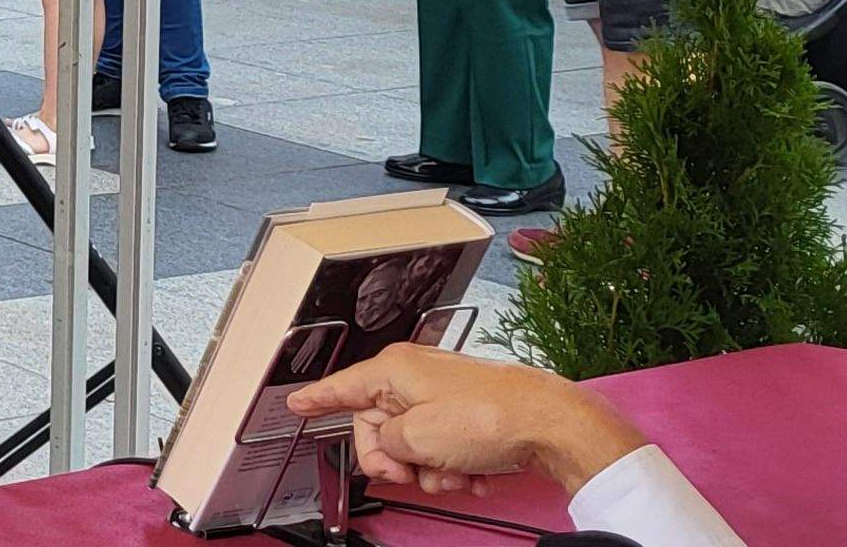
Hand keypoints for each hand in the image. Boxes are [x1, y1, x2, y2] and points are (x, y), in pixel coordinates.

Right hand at [283, 344, 647, 496]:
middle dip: (394, 460)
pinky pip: (444, 449)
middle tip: (409, 475)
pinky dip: (455, 468)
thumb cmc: (490, 417)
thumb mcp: (416, 437)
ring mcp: (445, 395)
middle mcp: (417, 377)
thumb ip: (383, 443)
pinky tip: (473, 474)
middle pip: (379, 428)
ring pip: (414, 445)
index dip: (315, 399)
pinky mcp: (470, 414)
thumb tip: (385, 448)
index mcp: (394, 370)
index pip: (341, 386)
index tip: (296, 403)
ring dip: (430, 470)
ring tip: (454, 476)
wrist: (550, 424)